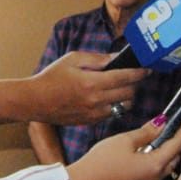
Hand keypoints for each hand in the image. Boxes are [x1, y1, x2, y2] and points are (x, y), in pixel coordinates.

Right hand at [29, 51, 144, 124]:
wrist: (34, 100)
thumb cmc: (51, 77)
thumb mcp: (72, 59)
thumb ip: (97, 59)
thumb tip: (116, 58)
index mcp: (92, 82)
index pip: (125, 77)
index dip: (139, 72)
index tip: (146, 69)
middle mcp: (95, 100)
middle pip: (129, 93)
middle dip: (135, 84)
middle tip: (134, 77)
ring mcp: (93, 113)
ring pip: (123, 106)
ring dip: (128, 97)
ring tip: (123, 88)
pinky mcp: (90, 121)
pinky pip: (112, 114)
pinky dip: (116, 106)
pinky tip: (109, 98)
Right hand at [65, 119, 180, 179]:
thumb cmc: (101, 163)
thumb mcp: (124, 141)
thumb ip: (146, 132)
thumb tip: (161, 123)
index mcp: (155, 165)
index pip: (178, 143)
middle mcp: (154, 179)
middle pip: (174, 158)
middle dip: (177, 142)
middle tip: (175, 127)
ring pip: (163, 168)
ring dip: (164, 153)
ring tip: (158, 139)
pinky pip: (150, 176)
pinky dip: (152, 164)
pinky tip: (141, 156)